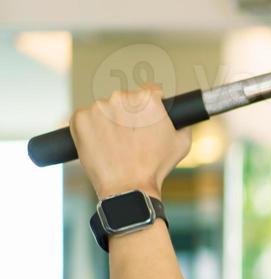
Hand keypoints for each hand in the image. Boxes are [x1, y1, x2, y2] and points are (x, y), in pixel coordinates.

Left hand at [71, 85, 191, 198]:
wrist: (128, 187)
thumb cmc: (155, 167)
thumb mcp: (181, 143)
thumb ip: (182, 123)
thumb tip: (180, 118)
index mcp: (147, 99)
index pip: (149, 92)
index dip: (150, 108)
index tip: (146, 120)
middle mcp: (121, 98)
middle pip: (125, 100)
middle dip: (128, 115)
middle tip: (131, 137)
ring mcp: (97, 107)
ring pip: (105, 109)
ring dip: (109, 122)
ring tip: (115, 144)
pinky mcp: (79, 118)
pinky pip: (85, 118)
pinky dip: (91, 129)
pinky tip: (101, 144)